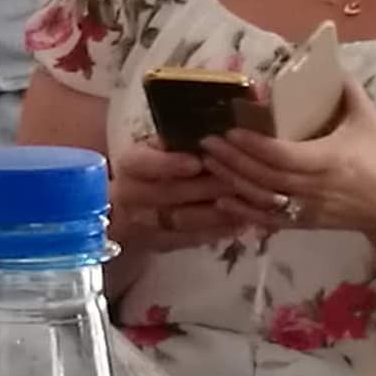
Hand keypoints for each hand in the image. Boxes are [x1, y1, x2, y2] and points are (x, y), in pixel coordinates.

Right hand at [109, 139, 236, 254]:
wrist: (128, 207)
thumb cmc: (152, 167)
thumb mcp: (156, 147)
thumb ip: (178, 141)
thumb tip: (213, 131)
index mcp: (131, 164)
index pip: (145, 164)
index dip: (169, 164)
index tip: (196, 162)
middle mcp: (132, 195)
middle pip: (170, 193)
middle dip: (207, 187)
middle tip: (239, 179)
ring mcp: (146, 224)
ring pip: (184, 220)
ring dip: (219, 212)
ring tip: (247, 201)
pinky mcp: (161, 244)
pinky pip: (192, 239)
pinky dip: (218, 231)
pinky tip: (241, 221)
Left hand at [200, 85, 375, 245]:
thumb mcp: (368, 120)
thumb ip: (348, 90)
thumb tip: (328, 62)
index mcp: (329, 160)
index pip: (283, 155)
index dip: (254, 144)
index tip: (230, 129)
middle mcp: (314, 187)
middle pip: (265, 176)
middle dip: (232, 159)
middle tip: (206, 141)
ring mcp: (306, 209)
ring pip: (261, 198)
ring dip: (232, 181)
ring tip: (208, 162)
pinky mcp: (302, 224)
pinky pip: (267, 219)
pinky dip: (242, 210)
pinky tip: (221, 198)